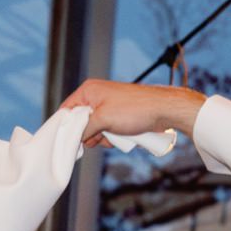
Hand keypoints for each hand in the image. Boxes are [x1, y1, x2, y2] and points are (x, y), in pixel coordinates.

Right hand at [60, 79, 205, 147]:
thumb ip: (84, 129)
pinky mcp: (118, 116)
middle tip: (98, 138)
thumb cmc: (135, 109)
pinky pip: (106, 130)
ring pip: (94, 129)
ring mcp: (108, 106)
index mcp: (89, 90)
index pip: (67, 109)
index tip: (68, 141)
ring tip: (114, 136)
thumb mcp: (103, 119)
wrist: (163, 110)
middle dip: (88, 134)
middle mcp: (96, 96)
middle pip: (80, 122)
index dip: (66, 126)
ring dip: (101, 138)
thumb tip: (75, 138)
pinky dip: (111, 137)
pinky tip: (120, 138)